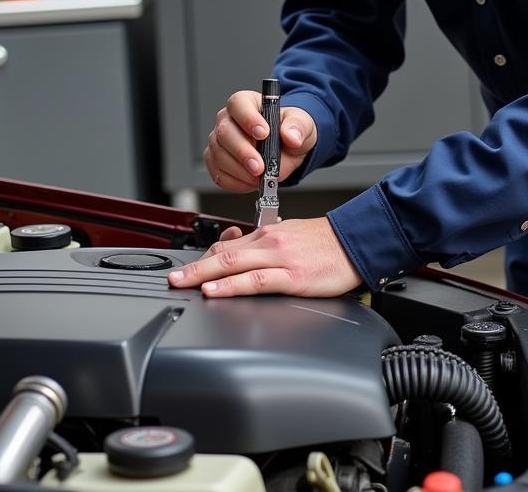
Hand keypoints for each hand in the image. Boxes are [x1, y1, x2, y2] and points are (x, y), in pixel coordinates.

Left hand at [167, 217, 361, 296]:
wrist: (355, 242)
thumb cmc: (326, 244)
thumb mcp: (290, 238)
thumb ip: (266, 247)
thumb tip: (243, 255)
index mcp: (267, 235)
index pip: (227, 246)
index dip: (203, 260)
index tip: (185, 270)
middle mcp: (268, 243)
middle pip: (222, 254)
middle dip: (193, 268)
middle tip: (172, 278)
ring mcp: (279, 259)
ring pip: (232, 264)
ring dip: (202, 275)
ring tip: (182, 284)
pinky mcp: (292, 276)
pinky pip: (254, 280)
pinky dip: (230, 286)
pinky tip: (215, 291)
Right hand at [203, 90, 316, 191]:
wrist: (287, 150)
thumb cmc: (289, 131)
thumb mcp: (302, 124)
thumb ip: (298, 127)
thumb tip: (292, 137)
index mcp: (246, 102)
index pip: (238, 104)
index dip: (248, 118)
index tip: (263, 133)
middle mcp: (227, 120)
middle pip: (224, 132)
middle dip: (243, 152)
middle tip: (260, 166)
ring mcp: (219, 142)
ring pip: (219, 155)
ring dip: (240, 171)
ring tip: (259, 176)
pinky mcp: (216, 162)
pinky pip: (219, 175)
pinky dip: (236, 182)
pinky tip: (251, 182)